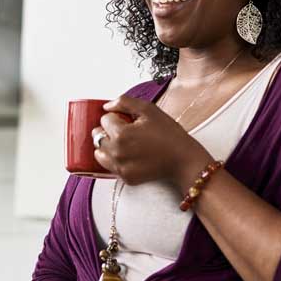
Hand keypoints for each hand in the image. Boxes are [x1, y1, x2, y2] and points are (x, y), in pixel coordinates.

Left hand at [91, 94, 212, 188]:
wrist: (183, 160)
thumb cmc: (169, 134)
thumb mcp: (149, 110)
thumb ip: (125, 102)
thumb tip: (107, 106)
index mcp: (121, 133)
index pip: (104, 120)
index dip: (116, 117)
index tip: (128, 120)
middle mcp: (117, 152)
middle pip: (97, 136)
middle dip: (108, 131)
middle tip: (125, 131)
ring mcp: (120, 167)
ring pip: (99, 153)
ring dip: (107, 146)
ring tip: (124, 144)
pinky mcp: (126, 178)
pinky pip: (111, 166)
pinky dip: (116, 160)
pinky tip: (131, 155)